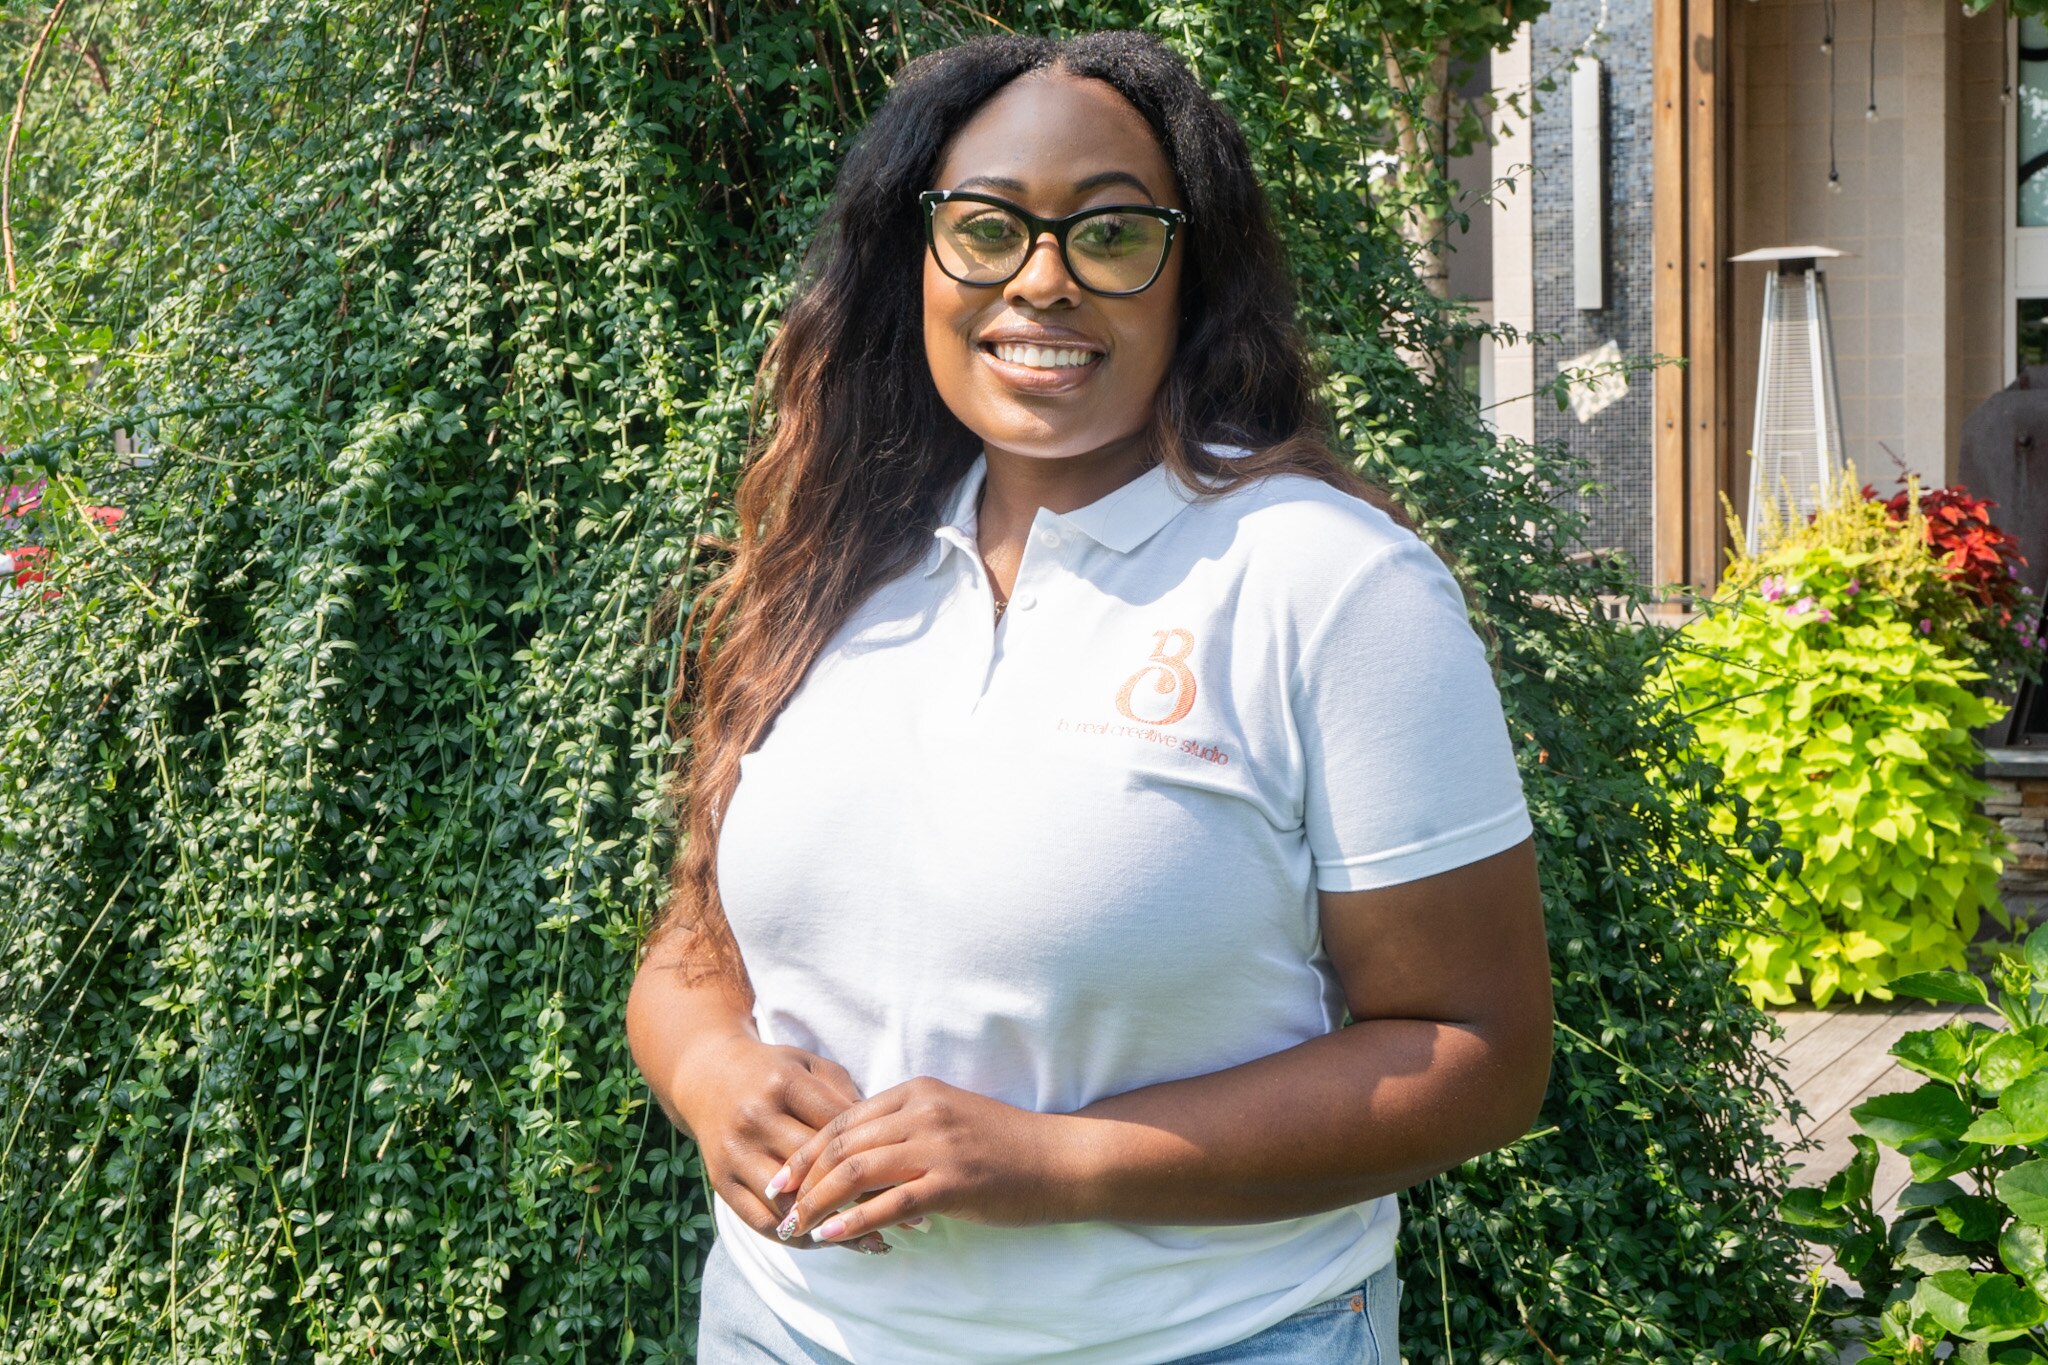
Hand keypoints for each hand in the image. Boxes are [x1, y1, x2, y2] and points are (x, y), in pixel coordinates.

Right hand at [669, 1033, 890, 1253]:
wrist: (709, 1075)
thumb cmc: (775, 1072)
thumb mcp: (812, 1068)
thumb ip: (847, 1098)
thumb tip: (887, 1142)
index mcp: (783, 1086)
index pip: (838, 1130)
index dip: (877, 1153)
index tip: (915, 1173)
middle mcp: (756, 1120)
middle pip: (817, 1170)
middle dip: (864, 1195)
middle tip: (910, 1216)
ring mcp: (736, 1154)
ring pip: (790, 1203)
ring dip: (834, 1226)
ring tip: (877, 1239)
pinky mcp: (721, 1182)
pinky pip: (762, 1222)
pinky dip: (798, 1238)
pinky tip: (831, 1241)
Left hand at [769, 1076, 1078, 1245]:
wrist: (1063, 1158)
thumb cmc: (1008, 1144)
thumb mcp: (951, 1118)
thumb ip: (907, 1126)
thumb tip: (860, 1153)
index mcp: (917, 1091)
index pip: (844, 1119)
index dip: (806, 1150)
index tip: (781, 1176)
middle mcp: (922, 1111)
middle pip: (842, 1143)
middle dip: (802, 1178)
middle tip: (778, 1206)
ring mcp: (938, 1145)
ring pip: (857, 1172)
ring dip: (819, 1203)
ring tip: (797, 1228)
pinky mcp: (953, 1182)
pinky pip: (890, 1203)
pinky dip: (855, 1220)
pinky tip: (833, 1237)